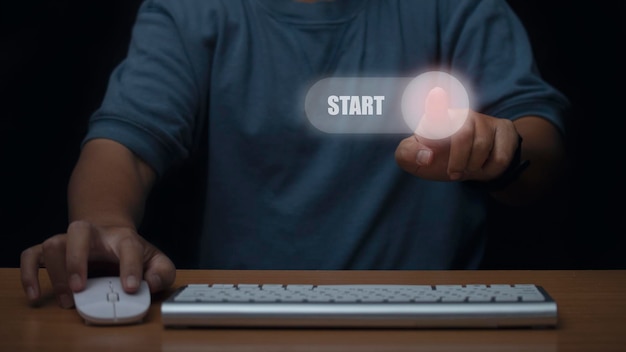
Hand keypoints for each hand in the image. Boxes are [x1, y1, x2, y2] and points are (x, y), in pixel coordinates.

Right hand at [20, 220, 175, 307]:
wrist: (109, 235)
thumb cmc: (131, 253)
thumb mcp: (155, 261)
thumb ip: (162, 272)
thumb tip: (151, 283)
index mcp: (122, 237)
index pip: (128, 246)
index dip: (130, 267)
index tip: (130, 288)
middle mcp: (93, 235)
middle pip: (79, 231)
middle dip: (76, 259)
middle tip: (81, 287)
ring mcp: (69, 241)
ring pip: (53, 244)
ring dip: (56, 273)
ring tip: (68, 299)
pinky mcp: (51, 252)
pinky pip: (32, 256)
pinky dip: (29, 274)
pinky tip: (36, 295)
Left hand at [395, 87, 519, 181]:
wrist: (468, 167)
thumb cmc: (437, 158)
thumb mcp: (414, 160)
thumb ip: (408, 155)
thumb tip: (427, 155)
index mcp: (435, 118)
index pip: (436, 108)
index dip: (437, 103)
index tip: (437, 94)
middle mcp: (460, 114)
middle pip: (463, 135)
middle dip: (458, 161)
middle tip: (453, 173)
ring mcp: (484, 120)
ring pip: (482, 146)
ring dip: (473, 166)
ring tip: (468, 168)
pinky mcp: (503, 129)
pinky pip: (500, 155)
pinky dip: (490, 169)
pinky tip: (484, 164)